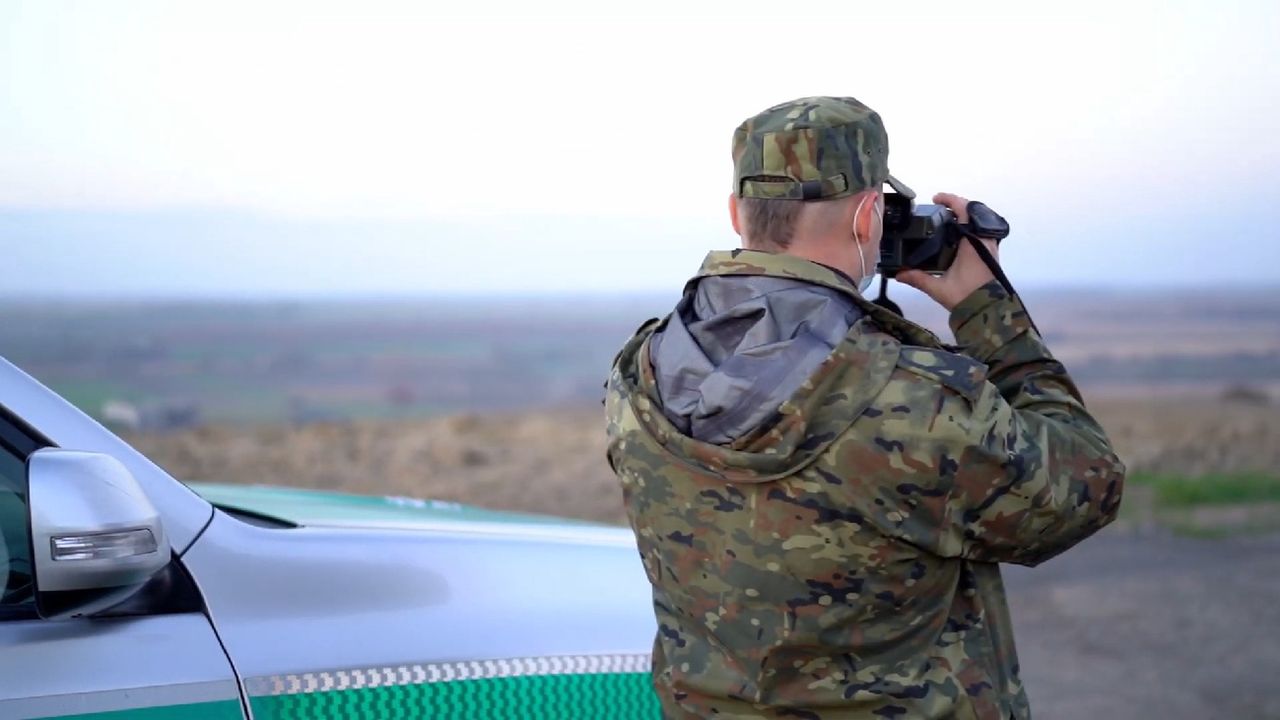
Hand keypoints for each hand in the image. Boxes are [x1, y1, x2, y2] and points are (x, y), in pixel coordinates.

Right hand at [895, 192, 999, 310]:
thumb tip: (898, 273)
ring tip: (945, 221)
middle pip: (973, 211)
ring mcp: (990, 246)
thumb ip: (918, 279)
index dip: (950, 200)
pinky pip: (981, 231)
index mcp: (972, 242)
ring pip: (979, 221)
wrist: (989, 311)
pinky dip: (969, 227)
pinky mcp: (991, 254)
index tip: (935, 199)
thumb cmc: (966, 297)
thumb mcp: (938, 288)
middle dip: (956, 206)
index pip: (964, 210)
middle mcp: (984, 240)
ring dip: (964, 217)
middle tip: (938, 209)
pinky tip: (956, 237)